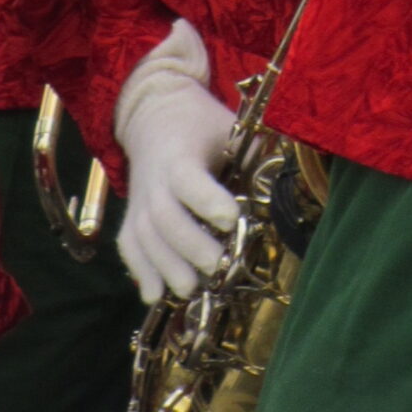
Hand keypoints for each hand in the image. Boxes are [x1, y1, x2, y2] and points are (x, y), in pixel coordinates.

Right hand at [114, 23, 239, 302]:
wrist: (155, 116)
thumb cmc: (200, 124)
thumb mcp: (227, 127)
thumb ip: (251, 151)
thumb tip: (282, 175)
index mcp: (180, 155)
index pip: (188, 179)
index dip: (207, 200)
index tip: (231, 219)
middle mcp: (154, 181)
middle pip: (164, 217)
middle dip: (189, 244)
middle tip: (216, 265)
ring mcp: (139, 202)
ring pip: (144, 237)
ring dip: (165, 266)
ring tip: (189, 289)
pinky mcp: (132, 217)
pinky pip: (129, 247)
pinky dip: (140, 271)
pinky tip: (154, 296)